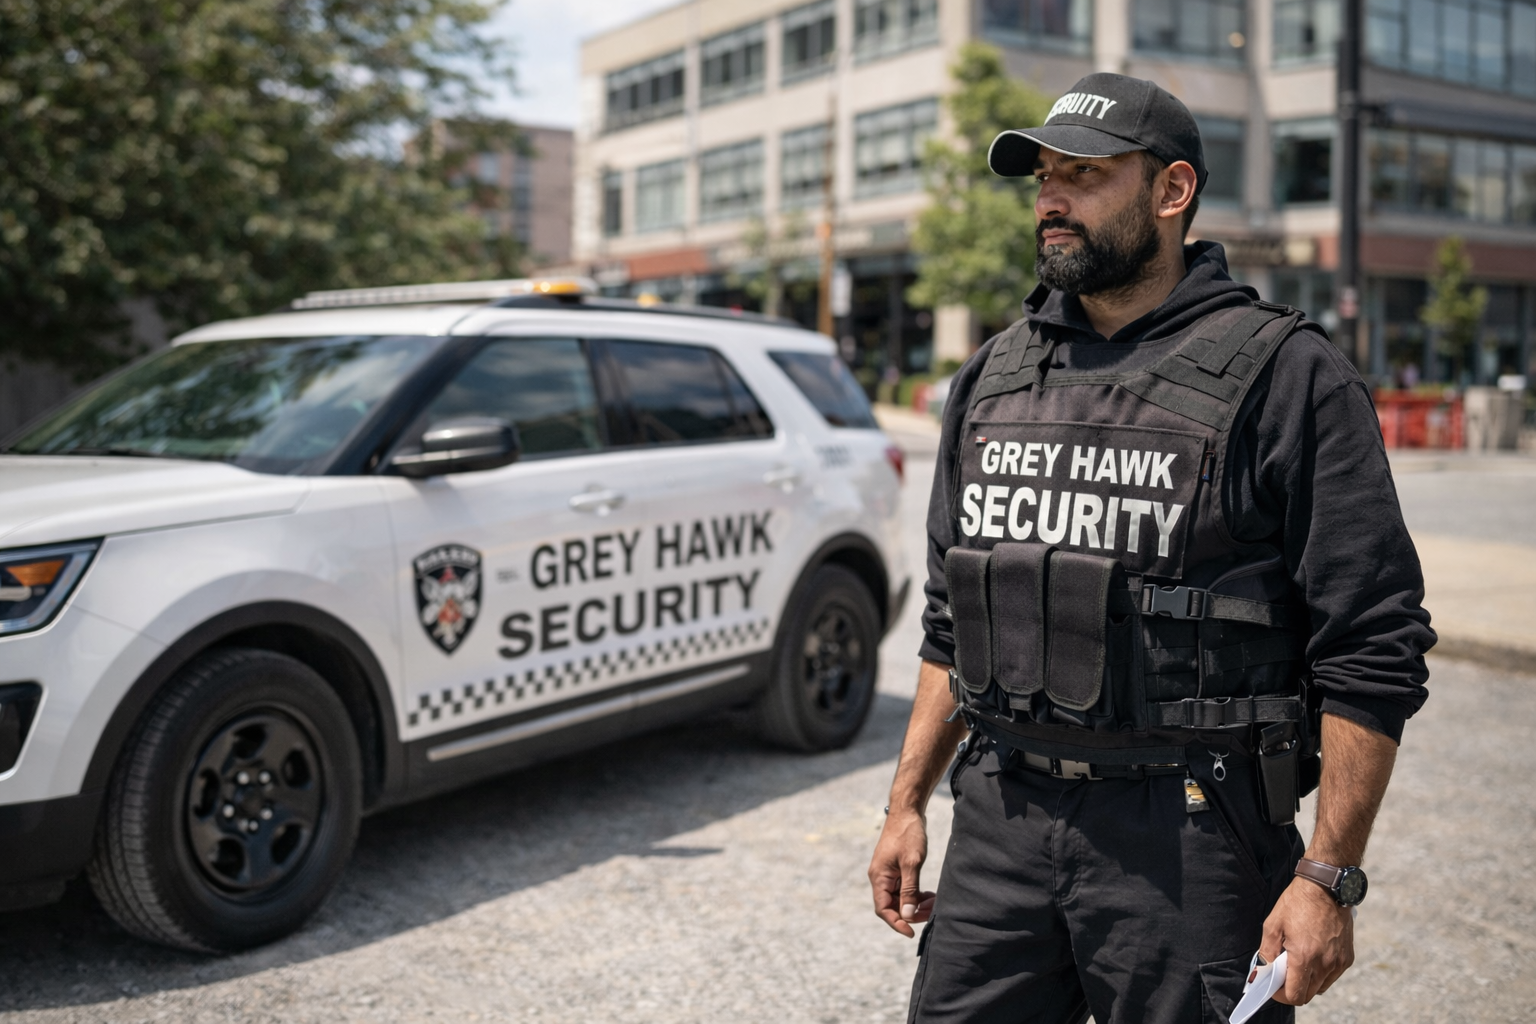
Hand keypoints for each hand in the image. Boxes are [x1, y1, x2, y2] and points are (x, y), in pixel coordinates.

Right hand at [868, 808, 934, 937]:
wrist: (907, 811)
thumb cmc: (908, 834)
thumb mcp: (912, 863)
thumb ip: (910, 891)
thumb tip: (908, 915)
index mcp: (879, 877)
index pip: (883, 909)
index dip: (896, 923)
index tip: (912, 932)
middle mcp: (880, 877)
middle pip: (892, 905)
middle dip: (911, 913)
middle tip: (931, 912)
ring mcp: (888, 872)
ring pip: (900, 898)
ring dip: (916, 904)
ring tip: (934, 902)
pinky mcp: (896, 868)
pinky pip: (904, 888)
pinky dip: (916, 894)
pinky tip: (929, 894)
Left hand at [1260, 876, 1354, 1004]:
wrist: (1325, 888)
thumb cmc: (1297, 903)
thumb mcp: (1273, 924)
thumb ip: (1267, 951)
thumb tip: (1265, 969)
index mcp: (1304, 957)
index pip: (1295, 995)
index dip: (1281, 995)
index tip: (1274, 987)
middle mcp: (1324, 963)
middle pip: (1308, 995)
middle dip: (1293, 989)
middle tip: (1284, 974)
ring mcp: (1338, 962)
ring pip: (1321, 987)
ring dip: (1308, 982)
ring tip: (1298, 962)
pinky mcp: (1347, 957)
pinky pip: (1332, 976)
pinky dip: (1322, 973)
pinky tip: (1313, 956)